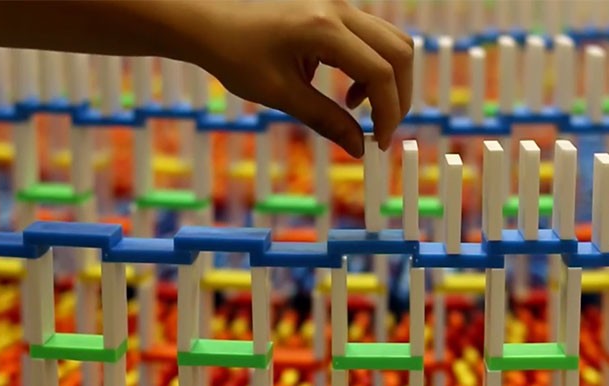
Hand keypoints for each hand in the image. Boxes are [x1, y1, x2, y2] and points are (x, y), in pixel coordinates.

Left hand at [176, 0, 413, 157]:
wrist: (209, 22)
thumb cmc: (235, 55)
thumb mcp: (280, 94)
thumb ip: (325, 120)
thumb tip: (359, 148)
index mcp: (324, 28)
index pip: (380, 72)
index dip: (388, 112)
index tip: (379, 142)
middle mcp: (339, 9)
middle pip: (400, 52)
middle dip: (398, 96)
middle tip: (381, 129)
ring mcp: (339, 5)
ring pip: (392, 42)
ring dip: (388, 80)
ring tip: (358, 107)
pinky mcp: (335, 10)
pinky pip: (373, 38)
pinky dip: (374, 67)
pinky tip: (348, 90)